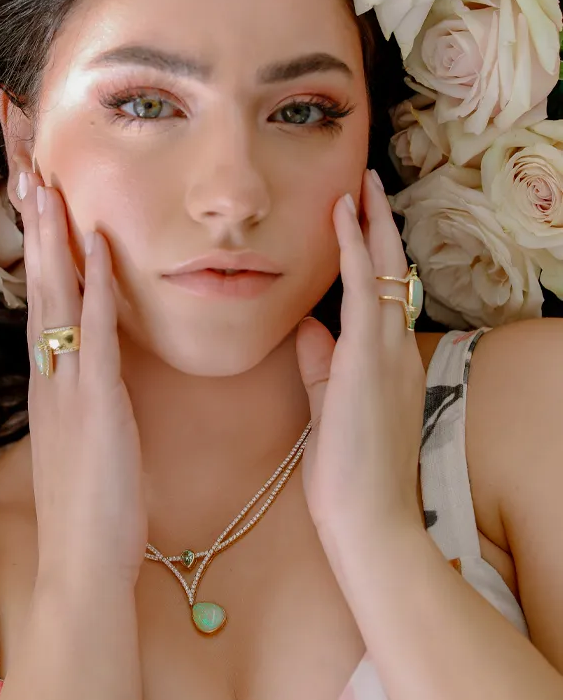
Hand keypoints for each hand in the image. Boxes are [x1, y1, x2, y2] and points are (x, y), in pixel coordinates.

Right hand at [17, 169, 147, 588]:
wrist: (81, 562)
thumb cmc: (89, 503)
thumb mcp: (80, 437)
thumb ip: (81, 395)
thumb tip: (88, 364)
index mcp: (49, 382)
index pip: (42, 301)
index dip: (40, 251)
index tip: (39, 203)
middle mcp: (50, 375)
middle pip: (39, 286)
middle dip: (37, 228)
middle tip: (32, 172)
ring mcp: (68, 387)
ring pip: (56, 299)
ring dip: (56, 240)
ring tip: (51, 188)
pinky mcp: (95, 403)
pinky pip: (94, 334)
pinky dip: (94, 287)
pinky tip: (97, 247)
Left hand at [295, 168, 426, 552]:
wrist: (367, 522)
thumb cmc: (349, 474)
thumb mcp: (331, 407)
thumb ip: (321, 365)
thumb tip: (308, 326)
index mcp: (389, 363)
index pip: (383, 294)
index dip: (372, 253)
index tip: (358, 219)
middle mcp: (397, 350)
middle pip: (392, 272)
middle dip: (378, 225)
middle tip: (365, 184)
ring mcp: (387, 353)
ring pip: (384, 272)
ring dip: (369, 225)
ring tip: (357, 186)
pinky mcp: (367, 360)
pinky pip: (363, 291)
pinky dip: (352, 251)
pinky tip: (342, 220)